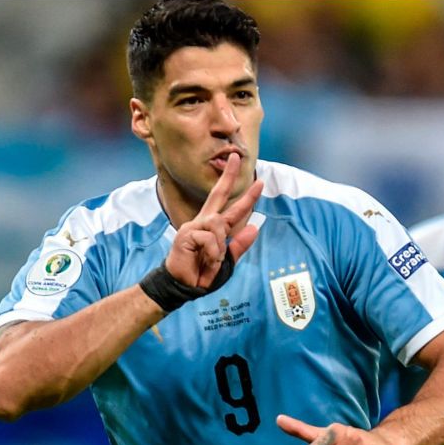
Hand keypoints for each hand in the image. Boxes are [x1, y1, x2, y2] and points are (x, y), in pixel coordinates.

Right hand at [165, 153, 262, 287]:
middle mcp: (203, 222)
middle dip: (228, 176)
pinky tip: (206, 261)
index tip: (259, 182)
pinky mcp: (186, 234)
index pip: (232, 208)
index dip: (247, 196)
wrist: (184, 288)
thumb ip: (239, 245)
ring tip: (214, 260)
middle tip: (236, 156)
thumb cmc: (202, 274)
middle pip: (218, 194)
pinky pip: (210, 238)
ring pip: (219, 223)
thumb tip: (255, 227)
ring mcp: (193, 227)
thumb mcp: (227, 262)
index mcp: (213, 228)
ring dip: (221, 245)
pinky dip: (214, 253)